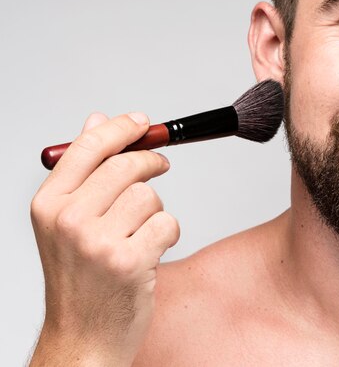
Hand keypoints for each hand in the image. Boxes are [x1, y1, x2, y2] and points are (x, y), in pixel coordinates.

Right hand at [30, 112, 179, 366]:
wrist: (82, 338)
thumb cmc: (80, 278)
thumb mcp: (67, 222)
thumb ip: (83, 170)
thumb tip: (96, 120)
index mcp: (49, 205)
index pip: (88, 147)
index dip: (121, 128)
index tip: (143, 122)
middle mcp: (68, 220)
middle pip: (126, 165)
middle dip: (151, 162)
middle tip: (161, 166)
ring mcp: (97, 242)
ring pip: (150, 195)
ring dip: (155, 211)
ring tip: (140, 233)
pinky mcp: (129, 261)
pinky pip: (167, 223)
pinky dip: (169, 234)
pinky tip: (151, 251)